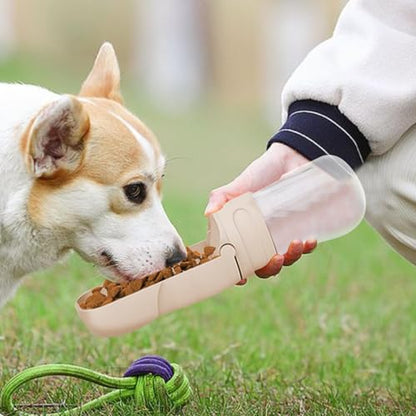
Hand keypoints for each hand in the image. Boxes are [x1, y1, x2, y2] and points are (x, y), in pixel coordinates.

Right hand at [204, 143, 316, 281]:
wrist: (289, 159)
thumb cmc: (261, 173)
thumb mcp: (240, 184)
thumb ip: (222, 196)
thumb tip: (208, 213)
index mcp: (244, 233)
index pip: (238, 259)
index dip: (238, 273)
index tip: (242, 279)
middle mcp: (262, 239)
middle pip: (263, 266)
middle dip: (270, 269)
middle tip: (275, 259)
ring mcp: (281, 236)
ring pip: (285, 259)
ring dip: (291, 258)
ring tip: (295, 244)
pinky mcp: (300, 229)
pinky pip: (304, 247)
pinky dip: (307, 248)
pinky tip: (309, 240)